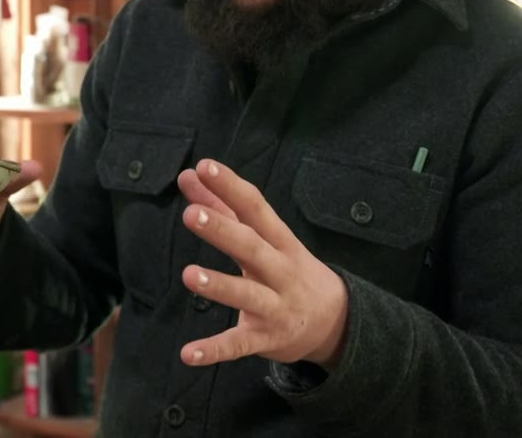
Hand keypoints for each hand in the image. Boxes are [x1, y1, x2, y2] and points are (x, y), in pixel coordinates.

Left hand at [176, 159, 348, 369]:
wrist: (334, 322)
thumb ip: (222, 206)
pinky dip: (213, 350)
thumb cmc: (286, 268)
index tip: (205, 167)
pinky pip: (238, 344)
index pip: (255, 208)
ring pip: (247, 295)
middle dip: (223, 232)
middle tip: (192, 214)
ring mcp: (275, 306)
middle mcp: (280, 271)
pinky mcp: (265, 339)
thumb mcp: (263, 237)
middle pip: (252, 248)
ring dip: (220, 286)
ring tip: (190, 275)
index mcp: (279, 240)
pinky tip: (186, 353)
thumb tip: (189, 175)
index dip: (231, 188)